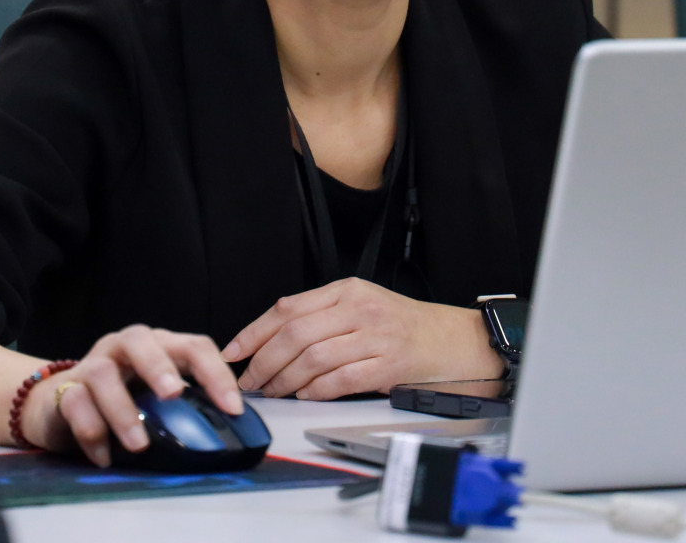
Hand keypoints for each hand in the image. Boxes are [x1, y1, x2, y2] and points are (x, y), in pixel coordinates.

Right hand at [24, 325, 242, 466]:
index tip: (232, 408)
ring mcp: (91, 364)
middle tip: (174, 394)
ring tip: (138, 445)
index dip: (215, 373)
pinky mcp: (65, 390)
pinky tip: (105, 457)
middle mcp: (124, 347)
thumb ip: (181, 405)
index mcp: (157, 345)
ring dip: (122, 410)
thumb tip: (222, 436)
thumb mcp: (154, 396)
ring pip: (103, 374)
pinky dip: (92, 432)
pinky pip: (76, 405)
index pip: (192, 346)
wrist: (56, 402)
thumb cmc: (119, 398)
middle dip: (159, 367)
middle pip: (141, 341)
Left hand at [221, 278, 501, 400]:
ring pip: (314, 358)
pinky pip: (342, 379)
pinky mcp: (388, 363)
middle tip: (249, 381)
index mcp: (347, 290)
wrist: (452, 340)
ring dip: (285, 380)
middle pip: (295, 335)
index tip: (233, 352)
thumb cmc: (404, 326)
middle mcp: (359, 308)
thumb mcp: (361, 306)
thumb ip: (321, 315)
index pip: (288, 308)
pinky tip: (305, 396)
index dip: (254, 332)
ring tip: (273, 392)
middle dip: (263, 362)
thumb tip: (270, 339)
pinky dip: (317, 390)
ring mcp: (375, 335)